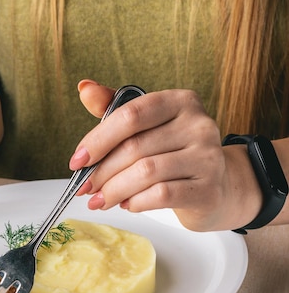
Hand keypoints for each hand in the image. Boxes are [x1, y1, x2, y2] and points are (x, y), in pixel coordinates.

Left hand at [71, 80, 262, 231]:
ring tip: (99, 200)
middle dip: (101, 171)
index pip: (131, 114)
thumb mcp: (146, 127)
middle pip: (135, 147)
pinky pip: (161, 195)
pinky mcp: (208, 189)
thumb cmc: (173, 154)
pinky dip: (136, 202)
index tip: (77, 161)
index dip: (98, 139)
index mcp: (180, 101)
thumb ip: (115, 109)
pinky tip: (126, 204)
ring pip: (146, 172)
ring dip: (113, 190)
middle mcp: (199, 124)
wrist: (215, 188)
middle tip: (84, 188)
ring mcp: (208, 157)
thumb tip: (84, 88)